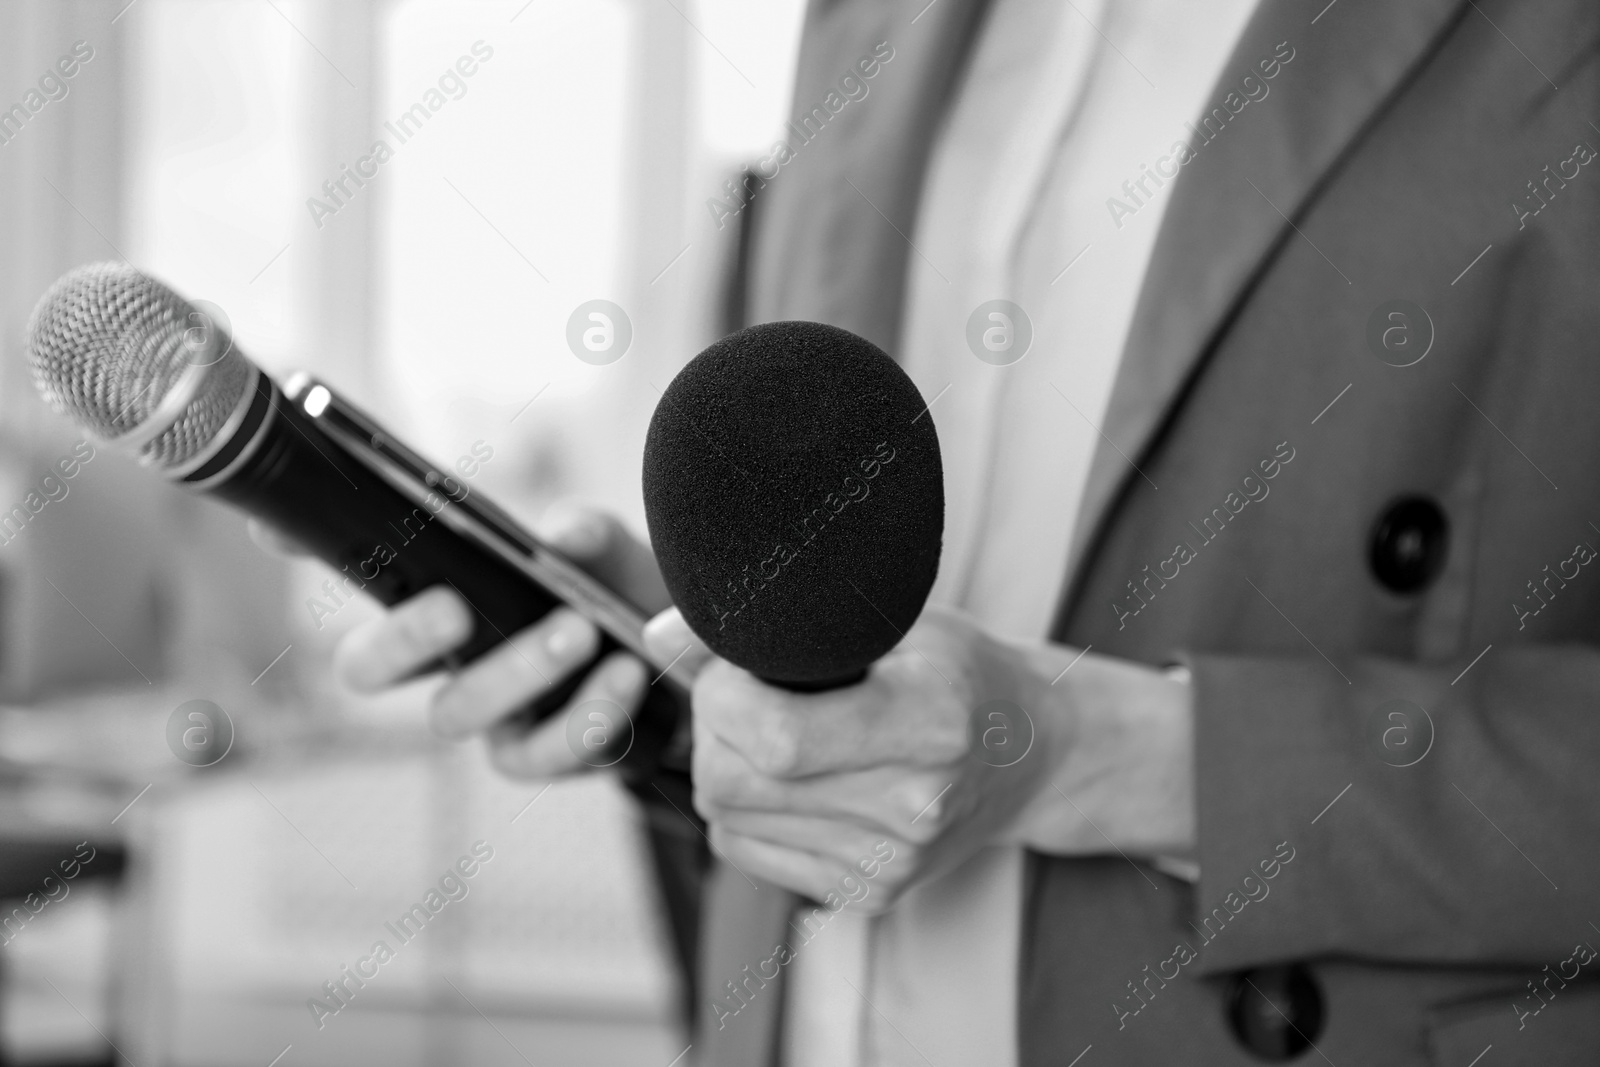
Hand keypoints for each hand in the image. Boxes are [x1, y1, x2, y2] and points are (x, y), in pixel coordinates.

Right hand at [321, 501, 670, 778]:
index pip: (351, 563)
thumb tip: (560, 536)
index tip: (269, 519)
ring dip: (513, 672)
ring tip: (577, 633)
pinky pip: (539, 753)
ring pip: (451, 715)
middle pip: (365, 667)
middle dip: (399, 637)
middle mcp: (439, 658)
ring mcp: (482, 715)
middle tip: (453, 607)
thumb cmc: (620, 594)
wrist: (686, 663)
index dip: (293, 540)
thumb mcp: (608, 552)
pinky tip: (623, 677)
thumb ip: (584, 536)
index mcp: (435, 589)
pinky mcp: (536, 756)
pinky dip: (583, 714)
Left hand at [645, 605, 1060, 913]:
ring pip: (726, 821)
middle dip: (710, 727)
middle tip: (739, 689)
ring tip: (766, 726)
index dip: (722, 696)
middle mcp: (915, 806)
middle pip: (735, 784)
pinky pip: (744, 852)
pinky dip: (740, 808)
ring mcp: (892, 861)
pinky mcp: (871, 893)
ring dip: (720, 766)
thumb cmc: (955, 670)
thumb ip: (775, 624)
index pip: (778, 738)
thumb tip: (660, 636)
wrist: (1028, 756)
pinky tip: (785, 774)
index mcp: (931, 723)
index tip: (729, 664)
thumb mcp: (886, 619)